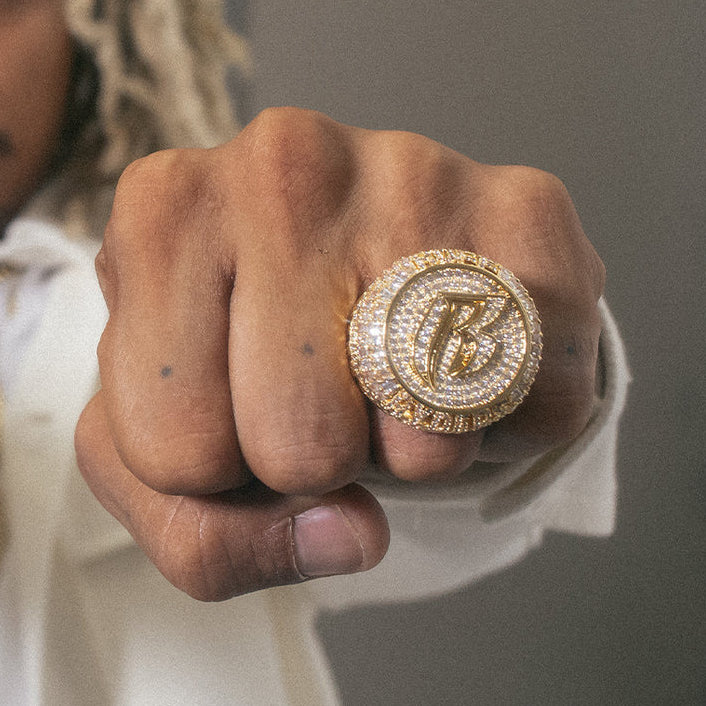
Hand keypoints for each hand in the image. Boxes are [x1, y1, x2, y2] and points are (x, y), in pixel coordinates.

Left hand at [74, 107, 604, 599]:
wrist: (371, 262)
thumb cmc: (250, 358)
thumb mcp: (169, 461)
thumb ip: (207, 541)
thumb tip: (351, 535)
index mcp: (165, 214)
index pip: (179, 451)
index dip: (215, 473)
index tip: (233, 408)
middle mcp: (283, 164)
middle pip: (302, 447)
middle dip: (318, 466)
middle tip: (324, 398)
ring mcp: (414, 173)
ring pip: (426, 440)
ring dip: (416, 449)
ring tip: (392, 372)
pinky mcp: (528, 205)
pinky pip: (540, 406)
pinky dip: (507, 425)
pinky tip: (465, 359)